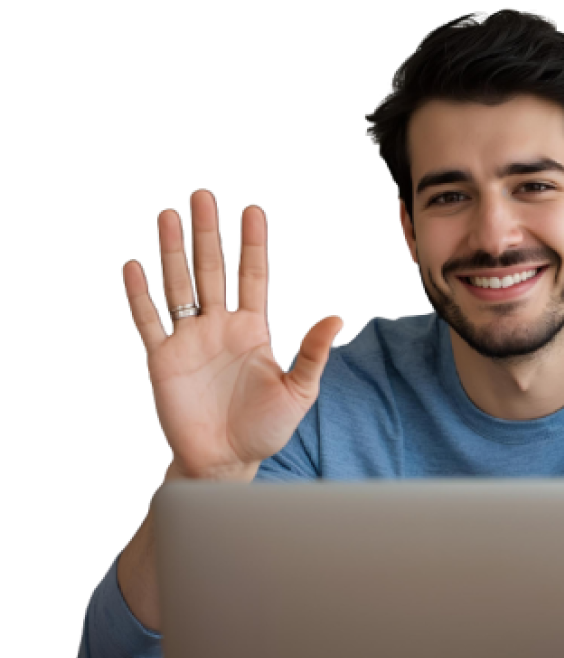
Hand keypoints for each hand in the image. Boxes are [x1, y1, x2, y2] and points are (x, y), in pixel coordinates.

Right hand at [123, 189, 343, 479]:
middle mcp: (219, 327)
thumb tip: (335, 316)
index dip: (252, 244)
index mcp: (252, 329)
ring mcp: (190, 341)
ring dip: (174, 252)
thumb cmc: (265, 428)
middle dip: (207, 234)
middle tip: (202, 195)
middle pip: (212, 271)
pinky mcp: (163, 361)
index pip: (253, 277)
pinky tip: (134, 267)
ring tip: (169, 215)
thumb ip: (313, 353)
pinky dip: (140, 297)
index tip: (253, 209)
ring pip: (179, 287)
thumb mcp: (299, 391)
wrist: (226, 461)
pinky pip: (149, 323)